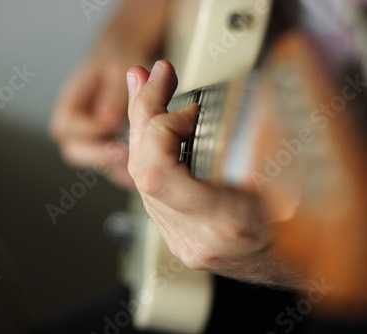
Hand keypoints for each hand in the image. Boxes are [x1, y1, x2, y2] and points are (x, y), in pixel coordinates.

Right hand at [50, 0, 168, 189]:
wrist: (123, 55)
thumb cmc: (119, 57)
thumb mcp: (119, 66)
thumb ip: (114, 94)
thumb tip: (108, 121)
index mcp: (71, 99)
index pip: (67, 125)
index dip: (89, 129)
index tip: (114, 127)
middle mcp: (75, 121)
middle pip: (73, 148)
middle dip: (98, 155)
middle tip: (126, 156)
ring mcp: (88, 134)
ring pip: (92, 160)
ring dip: (112, 166)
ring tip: (136, 169)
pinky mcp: (103, 143)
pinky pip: (109, 163)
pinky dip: (123, 170)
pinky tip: (141, 172)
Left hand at [127, 60, 300, 287]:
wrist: (304, 268)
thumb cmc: (309, 226)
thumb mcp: (296, 175)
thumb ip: (262, 135)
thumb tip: (246, 92)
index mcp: (227, 222)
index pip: (156, 174)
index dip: (161, 128)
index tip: (190, 108)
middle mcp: (198, 237)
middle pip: (141, 171)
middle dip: (143, 114)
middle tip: (152, 78)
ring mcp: (184, 240)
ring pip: (139, 179)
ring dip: (143, 131)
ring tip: (152, 94)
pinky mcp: (180, 236)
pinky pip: (150, 191)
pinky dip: (150, 153)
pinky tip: (155, 130)